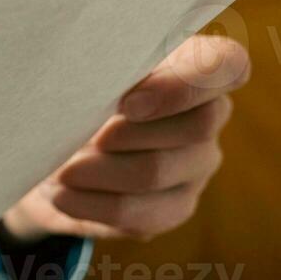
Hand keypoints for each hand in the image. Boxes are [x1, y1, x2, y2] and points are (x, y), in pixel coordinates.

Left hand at [1, 34, 248, 243]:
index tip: (128, 102)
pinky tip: (63, 197)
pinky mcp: (174, 208)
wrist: (52, 151)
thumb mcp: (84, 73)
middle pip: (198, 124)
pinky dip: (93, 205)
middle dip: (131, 132)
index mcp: (193, 67)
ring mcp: (196, 165)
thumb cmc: (74, 97)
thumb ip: (104, 72)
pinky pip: (143, 214)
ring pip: (158, 171)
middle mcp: (207, 116)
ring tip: (62, 171)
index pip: (229, 65)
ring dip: (101, 172)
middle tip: (87, 137)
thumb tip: (102, 93)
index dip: (185, 85)